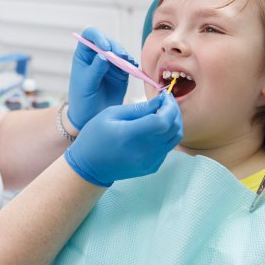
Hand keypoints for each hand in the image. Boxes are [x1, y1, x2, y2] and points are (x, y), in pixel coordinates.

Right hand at [64, 94, 182, 186]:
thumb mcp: (110, 114)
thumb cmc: (95, 137)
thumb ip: (138, 108)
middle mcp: (144, 151)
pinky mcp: (152, 167)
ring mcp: (150, 161)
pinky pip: (167, 147)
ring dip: (173, 122)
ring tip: (163, 113)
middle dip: (174, 111)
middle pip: (174, 128)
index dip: (169, 106)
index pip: (163, 121)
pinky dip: (166, 135)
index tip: (164, 96)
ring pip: (175, 138)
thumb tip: (160, 101)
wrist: (89, 167)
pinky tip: (154, 129)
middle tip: (166, 101)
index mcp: (130, 135)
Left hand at [67, 27, 130, 129]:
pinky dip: (132, 64)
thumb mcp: (86, 84)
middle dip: (116, 48)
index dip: (98, 36)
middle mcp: (97, 55)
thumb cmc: (82, 99)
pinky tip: (133, 67)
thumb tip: (103, 55)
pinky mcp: (121, 72)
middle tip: (121, 56)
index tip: (105, 47)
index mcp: (84, 54)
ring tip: (128, 64)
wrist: (90, 116)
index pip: (90, 36)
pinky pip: (128, 64)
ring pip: (120, 52)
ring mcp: (110, 63)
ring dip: (125, 56)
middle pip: (108, 42)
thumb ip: (95, 69)